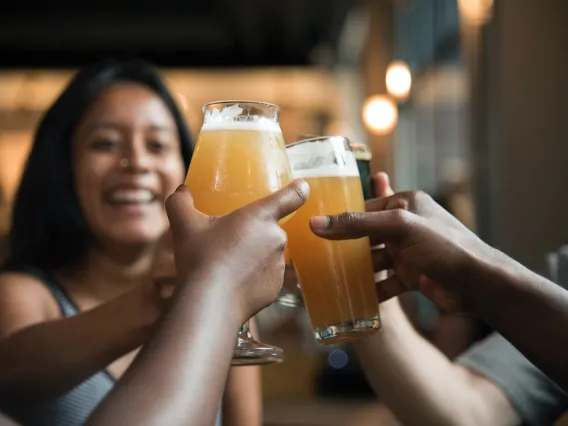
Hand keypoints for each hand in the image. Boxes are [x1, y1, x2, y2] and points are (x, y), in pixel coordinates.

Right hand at [165, 181, 308, 323]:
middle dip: (253, 233)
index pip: (291, 196)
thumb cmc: (200, 258)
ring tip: (227, 264)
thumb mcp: (184, 224)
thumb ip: (180, 202)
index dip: (298, 189)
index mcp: (260, 217)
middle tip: (229, 241)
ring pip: (268, 254)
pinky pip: (266, 277)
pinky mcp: (276, 288)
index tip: (301, 187)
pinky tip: (233, 282)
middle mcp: (276, 238)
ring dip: (254, 256)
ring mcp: (278, 265)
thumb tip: (181, 191)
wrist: (209, 302)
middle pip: (270, 229)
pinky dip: (253, 278)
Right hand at [310, 173, 495, 312]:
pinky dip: (372, 290)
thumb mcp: (398, 227)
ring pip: (374, 260)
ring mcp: (409, 252)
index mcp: (405, 203)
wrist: (480, 285)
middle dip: (345, 247)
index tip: (315, 228)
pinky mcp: (413, 276)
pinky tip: (354, 299)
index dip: (341, 217)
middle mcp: (406, 226)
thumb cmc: (444, 246)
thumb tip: (317, 223)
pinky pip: (385, 282)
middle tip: (317, 257)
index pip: (365, 207)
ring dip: (356, 271)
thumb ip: (358, 224)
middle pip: (366, 235)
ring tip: (329, 279)